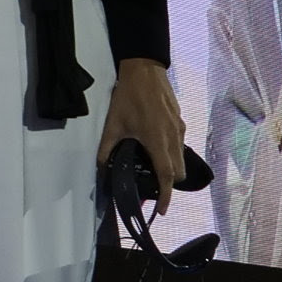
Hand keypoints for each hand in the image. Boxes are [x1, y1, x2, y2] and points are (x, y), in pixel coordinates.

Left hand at [95, 57, 187, 202]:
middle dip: (168, 184)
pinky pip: (180, 145)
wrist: (145, 70)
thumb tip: (101, 167)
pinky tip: (155, 148)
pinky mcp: (180, 121)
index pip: (166, 176)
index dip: (165, 196)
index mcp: (158, 142)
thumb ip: (106, 149)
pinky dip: (172, 153)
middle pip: (178, 171)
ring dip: (171, 169)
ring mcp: (179, 129)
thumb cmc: (129, 97)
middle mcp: (173, 138)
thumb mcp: (113, 124)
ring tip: (152, 169)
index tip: (161, 210)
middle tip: (152, 187)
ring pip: (181, 158)